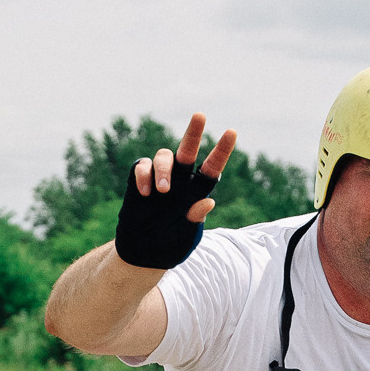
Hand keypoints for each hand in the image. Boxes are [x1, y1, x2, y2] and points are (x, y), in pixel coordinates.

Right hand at [116, 113, 237, 269]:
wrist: (142, 255)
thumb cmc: (169, 247)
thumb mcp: (186, 238)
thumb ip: (196, 221)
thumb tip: (208, 200)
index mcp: (196, 193)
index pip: (212, 168)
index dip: (222, 151)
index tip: (231, 132)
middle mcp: (180, 182)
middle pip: (188, 151)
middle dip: (194, 132)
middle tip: (200, 115)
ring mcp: (158, 180)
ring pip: (164, 156)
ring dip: (164, 168)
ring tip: (163, 190)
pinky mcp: (138, 182)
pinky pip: (142, 166)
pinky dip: (143, 175)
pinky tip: (144, 192)